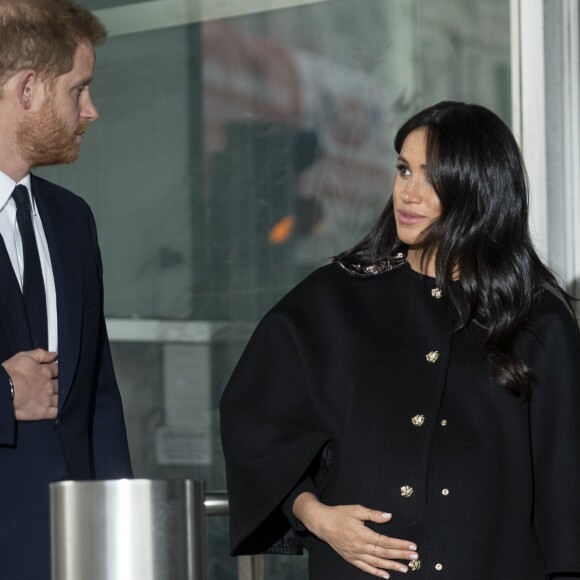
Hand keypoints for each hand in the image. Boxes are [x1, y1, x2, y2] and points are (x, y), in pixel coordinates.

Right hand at [2, 349, 58, 419]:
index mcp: (45, 372)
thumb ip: (41, 354)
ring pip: (61, 397)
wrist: (1, 391)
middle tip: (56, 384)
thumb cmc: (10, 374)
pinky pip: (56, 412)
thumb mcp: (24, 357)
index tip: (56, 371)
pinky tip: (57, 408)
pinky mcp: (43, 411)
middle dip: (60, 383)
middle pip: (61, 384)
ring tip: (57, 396)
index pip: (57, 369)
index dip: (57, 370)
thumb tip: (54, 355)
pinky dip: (59, 410)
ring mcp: (47, 399)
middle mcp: (49, 385)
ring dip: (61, 396)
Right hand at [293, 492, 417, 577]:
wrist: (322, 523)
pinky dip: (376, 572)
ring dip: (392, 566)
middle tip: (414, 557)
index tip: (412, 546)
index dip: (400, 544)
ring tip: (405, 568)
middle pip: (384, 553)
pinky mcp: (351, 558)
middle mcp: (360, 547)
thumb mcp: (356, 509)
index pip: (386, 541)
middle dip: (400, 555)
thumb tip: (389, 516)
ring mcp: (355, 555)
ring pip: (377, 562)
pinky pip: (366, 567)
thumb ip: (373, 514)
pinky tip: (386, 575)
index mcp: (363, 534)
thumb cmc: (339, 514)